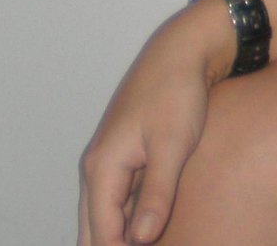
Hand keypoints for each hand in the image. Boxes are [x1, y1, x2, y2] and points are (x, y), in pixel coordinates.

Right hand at [78, 0, 231, 245]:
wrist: (183, 50)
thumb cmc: (178, 93)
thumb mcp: (172, 145)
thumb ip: (156, 194)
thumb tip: (140, 241)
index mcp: (102, 168)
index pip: (102, 233)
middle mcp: (98, 167)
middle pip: (93, 228)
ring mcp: (110, 160)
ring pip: (105, 213)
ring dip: (119, 234)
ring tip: (144, 244)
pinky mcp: (126, 153)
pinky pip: (120, 196)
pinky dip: (128, 216)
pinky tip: (145, 229)